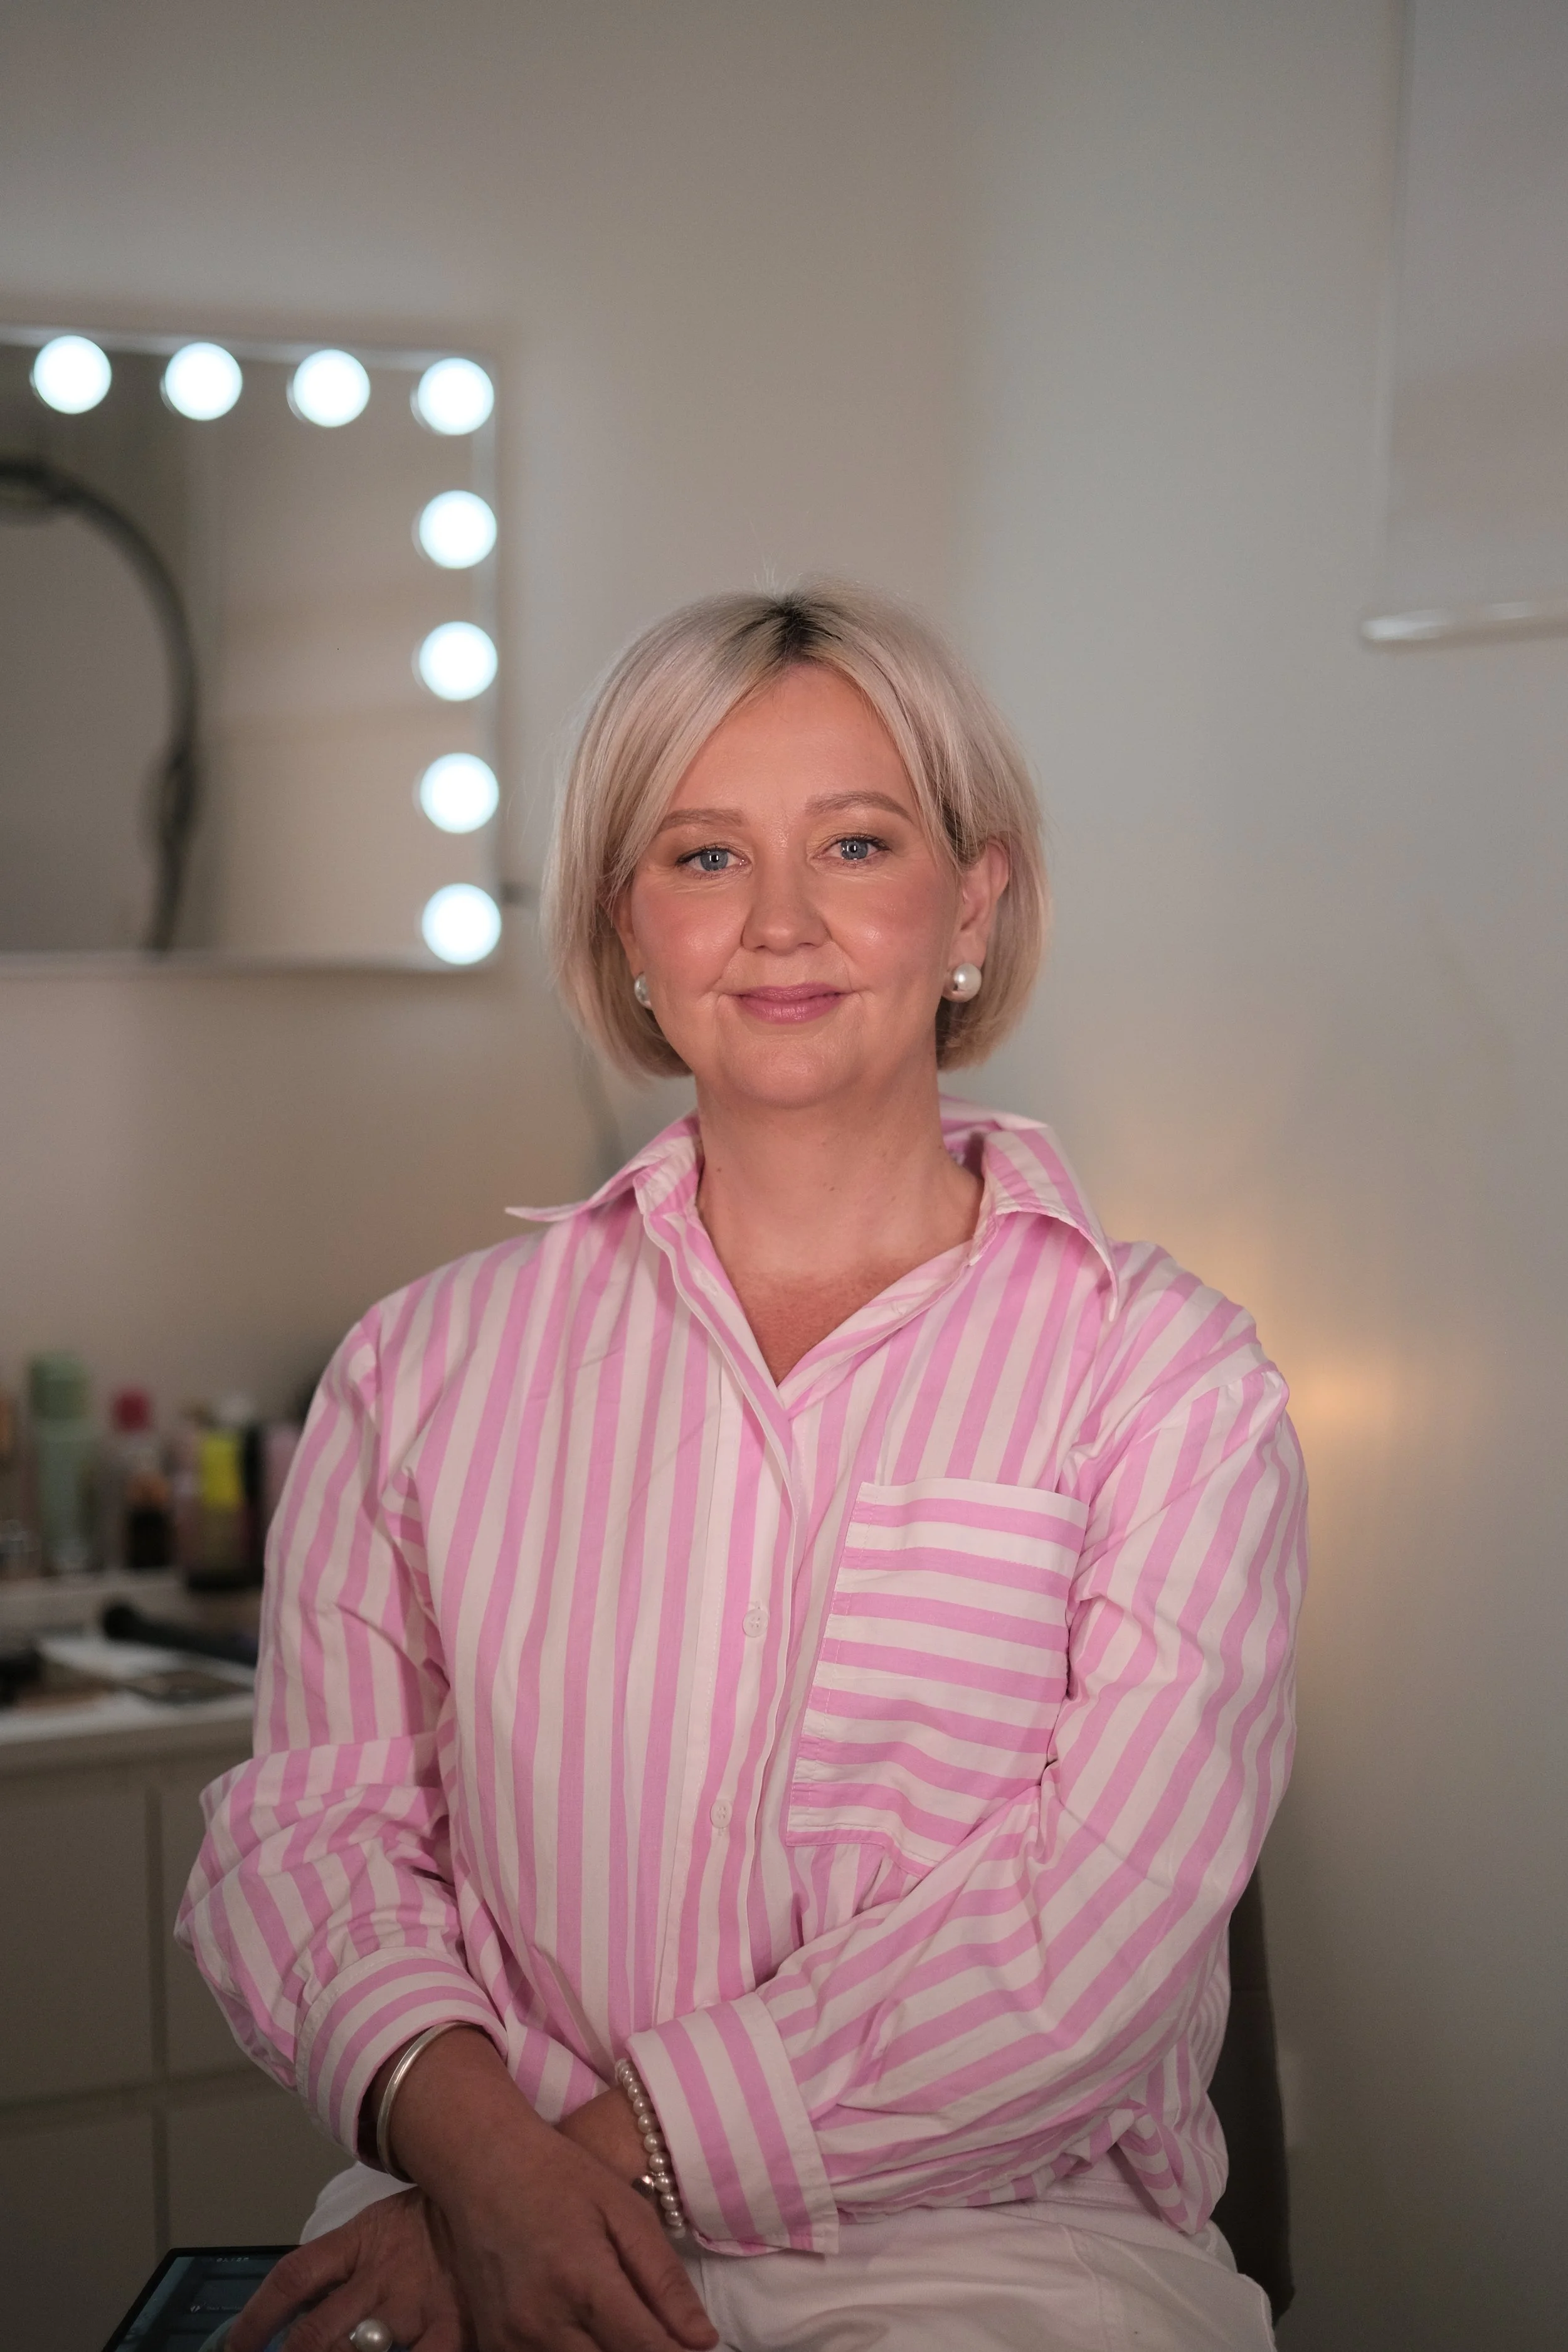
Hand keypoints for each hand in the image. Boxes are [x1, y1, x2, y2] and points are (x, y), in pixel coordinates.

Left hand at [226, 2188, 465, 2351]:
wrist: (508, 2191)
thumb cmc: (445, 2217)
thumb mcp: (391, 2223)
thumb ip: (352, 2260)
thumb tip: (305, 2303)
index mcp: (362, 2239)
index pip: (292, 2279)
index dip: (256, 2319)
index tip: (236, 2349)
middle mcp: (380, 2275)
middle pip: (313, 2335)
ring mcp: (415, 2305)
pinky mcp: (453, 2327)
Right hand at [370, 2026, 716, 2351]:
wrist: (482, 2163)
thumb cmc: (560, 2177)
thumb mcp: (624, 2210)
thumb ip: (664, 2279)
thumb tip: (703, 2341)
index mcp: (582, 2281)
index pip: (644, 2349)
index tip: (693, 2350)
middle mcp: (542, 2322)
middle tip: (658, 2334)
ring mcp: (510, 2339)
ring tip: (624, 2326)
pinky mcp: (491, 2343)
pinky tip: (585, 2328)